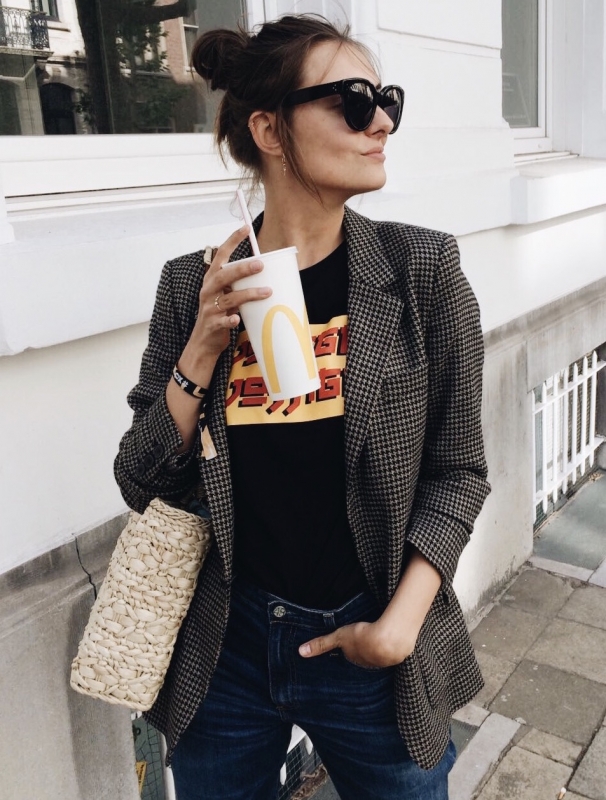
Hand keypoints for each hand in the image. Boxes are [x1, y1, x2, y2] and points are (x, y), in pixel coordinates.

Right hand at [182, 225, 271, 371]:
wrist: (203, 342)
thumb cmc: (218, 315)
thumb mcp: (226, 296)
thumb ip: (238, 285)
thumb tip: (265, 274)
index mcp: (212, 281)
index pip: (220, 256)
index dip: (232, 241)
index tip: (246, 228)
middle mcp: (208, 291)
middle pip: (224, 276)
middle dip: (242, 269)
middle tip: (260, 264)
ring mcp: (209, 308)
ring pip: (229, 298)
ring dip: (248, 294)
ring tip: (267, 292)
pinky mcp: (212, 325)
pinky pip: (222, 321)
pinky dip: (230, 320)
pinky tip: (237, 319)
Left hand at [298, 620, 415, 668]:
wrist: (390, 639)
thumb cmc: (363, 637)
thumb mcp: (339, 637)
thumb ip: (320, 644)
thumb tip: (300, 652)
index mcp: (355, 660)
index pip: (350, 655)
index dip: (349, 649)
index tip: (349, 644)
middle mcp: (369, 664)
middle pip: (364, 656)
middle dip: (363, 650)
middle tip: (364, 641)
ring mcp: (384, 660)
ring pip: (377, 655)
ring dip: (378, 647)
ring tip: (379, 638)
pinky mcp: (398, 653)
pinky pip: (392, 650)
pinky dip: (391, 644)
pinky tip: (392, 637)